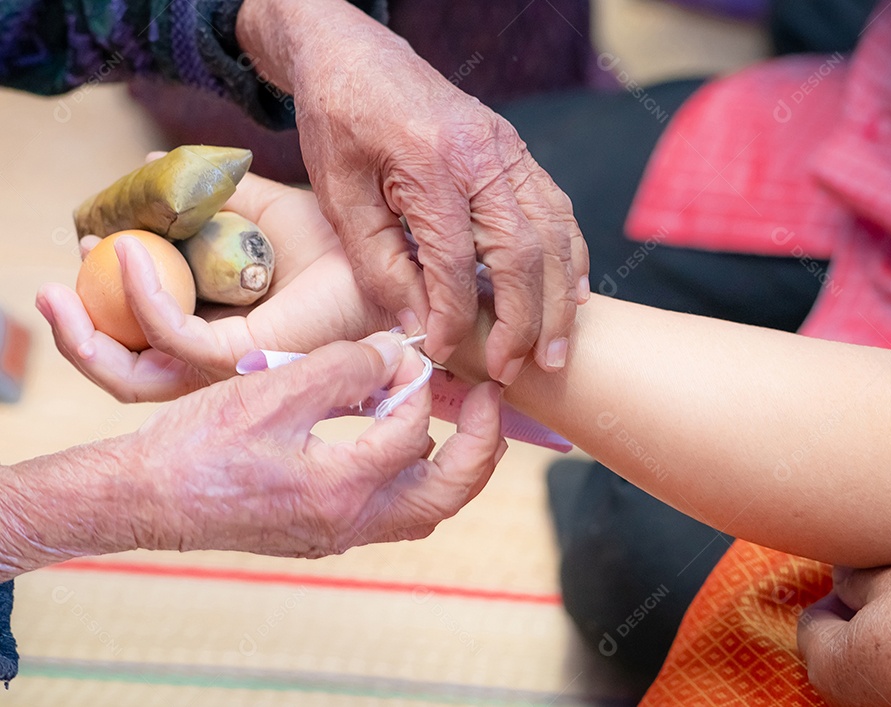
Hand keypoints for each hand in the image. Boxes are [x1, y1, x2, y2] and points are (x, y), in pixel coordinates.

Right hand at [0, 335, 505, 575]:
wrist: (146, 497)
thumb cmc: (199, 445)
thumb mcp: (275, 389)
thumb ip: (345, 368)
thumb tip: (396, 353)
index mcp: (343, 487)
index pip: (413, 432)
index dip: (414, 383)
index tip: (402, 350)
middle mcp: (352, 522)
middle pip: (449, 493)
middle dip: (482, 445)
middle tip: (493, 400)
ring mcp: (340, 534)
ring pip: (425, 510)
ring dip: (455, 466)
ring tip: (463, 420)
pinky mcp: (325, 532)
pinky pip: (394, 511)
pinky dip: (416, 476)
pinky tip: (404, 441)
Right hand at [37, 165, 395, 401]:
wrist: (384, 261)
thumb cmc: (336, 248)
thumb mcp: (259, 210)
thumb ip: (207, 196)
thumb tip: (148, 163)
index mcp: (216, 334)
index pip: (143, 341)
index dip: (102, 303)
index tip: (82, 251)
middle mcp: (218, 362)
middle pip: (128, 370)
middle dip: (79, 333)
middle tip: (51, 288)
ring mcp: (228, 367)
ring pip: (137, 373)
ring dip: (88, 332)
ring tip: (60, 285)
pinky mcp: (243, 358)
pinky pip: (173, 336)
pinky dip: (142, 297)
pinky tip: (130, 253)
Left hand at [237, 0, 589, 383]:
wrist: (356, 54)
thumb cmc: (340, 122)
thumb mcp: (339, 194)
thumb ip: (379, 263)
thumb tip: (418, 325)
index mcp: (431, 163)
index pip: (454, 261)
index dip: (452, 316)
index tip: (443, 353)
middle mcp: (484, 156)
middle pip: (522, 253)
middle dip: (525, 321)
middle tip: (518, 369)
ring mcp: (509, 151)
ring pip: (554, 234)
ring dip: (560, 299)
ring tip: (557, 350)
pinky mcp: (518, 152)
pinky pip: (558, 210)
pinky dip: (571, 258)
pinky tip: (573, 295)